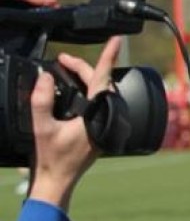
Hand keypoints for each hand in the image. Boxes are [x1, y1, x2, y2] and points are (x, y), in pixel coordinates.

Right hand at [27, 37, 120, 209]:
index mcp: (96, 114)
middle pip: (100, 83)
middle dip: (82, 67)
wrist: (58, 180)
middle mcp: (106, 117)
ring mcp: (106, 124)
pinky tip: (75, 89)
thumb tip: (44, 76)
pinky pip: (99, 103)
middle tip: (62, 60)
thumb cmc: (52, 157)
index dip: (109, 57)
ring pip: (101, 93)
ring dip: (86, 79)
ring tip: (66, 70)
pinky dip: (88, 92)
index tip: (117, 40)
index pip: (103, 79)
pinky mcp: (102, 129)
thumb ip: (41, 100)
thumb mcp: (41, 126)